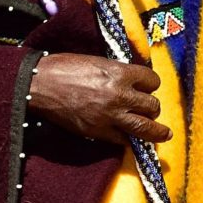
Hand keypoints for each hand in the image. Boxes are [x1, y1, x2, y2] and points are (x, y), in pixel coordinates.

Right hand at [28, 53, 169, 144]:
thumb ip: (119, 72)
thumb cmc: (65, 68)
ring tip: (164, 134)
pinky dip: (129, 139)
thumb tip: (134, 81)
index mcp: (120, 73)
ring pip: (145, 127)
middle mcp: (120, 95)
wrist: (39, 85)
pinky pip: (123, 140)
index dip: (151, 84)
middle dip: (152, 107)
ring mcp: (110, 116)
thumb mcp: (98, 62)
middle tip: (149, 109)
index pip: (152, 81)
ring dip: (155, 130)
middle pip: (152, 106)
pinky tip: (132, 139)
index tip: (148, 87)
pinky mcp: (98, 132)